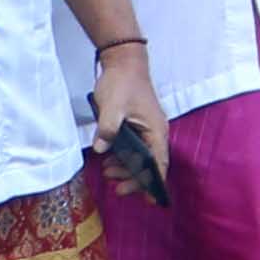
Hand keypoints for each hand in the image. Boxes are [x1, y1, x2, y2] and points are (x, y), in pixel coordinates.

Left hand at [85, 40, 169, 187]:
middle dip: (134, 178)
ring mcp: (148, 129)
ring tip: (107, 172)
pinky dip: (124, 157)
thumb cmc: (122, 83)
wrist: (124, 61)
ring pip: (141, 157)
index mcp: (155, 130)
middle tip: (115, 187)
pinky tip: (109, 160)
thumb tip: (101, 150)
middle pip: (150, 164)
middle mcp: (156, 132)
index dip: (154, 182)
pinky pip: (135, 148)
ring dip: (126, 167)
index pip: (159, 163)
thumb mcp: (112, 107)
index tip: (148, 199)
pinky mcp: (139, 125)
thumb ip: (107, 129)